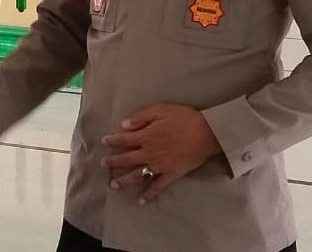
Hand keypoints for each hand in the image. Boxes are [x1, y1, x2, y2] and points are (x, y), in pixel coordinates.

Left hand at [101, 103, 221, 204]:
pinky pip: (157, 187)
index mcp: (146, 136)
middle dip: (113, 162)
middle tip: (103, 164)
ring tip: (113, 185)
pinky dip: (149, 195)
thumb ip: (141, 117)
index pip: (124, 139)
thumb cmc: (185, 118)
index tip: (104, 142)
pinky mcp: (171, 175)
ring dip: (124, 180)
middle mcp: (149, 152)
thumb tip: (124, 125)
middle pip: (126, 159)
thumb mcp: (161, 110)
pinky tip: (140, 201)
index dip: (112, 140)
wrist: (207, 133)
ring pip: (137, 175)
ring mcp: (159, 166)